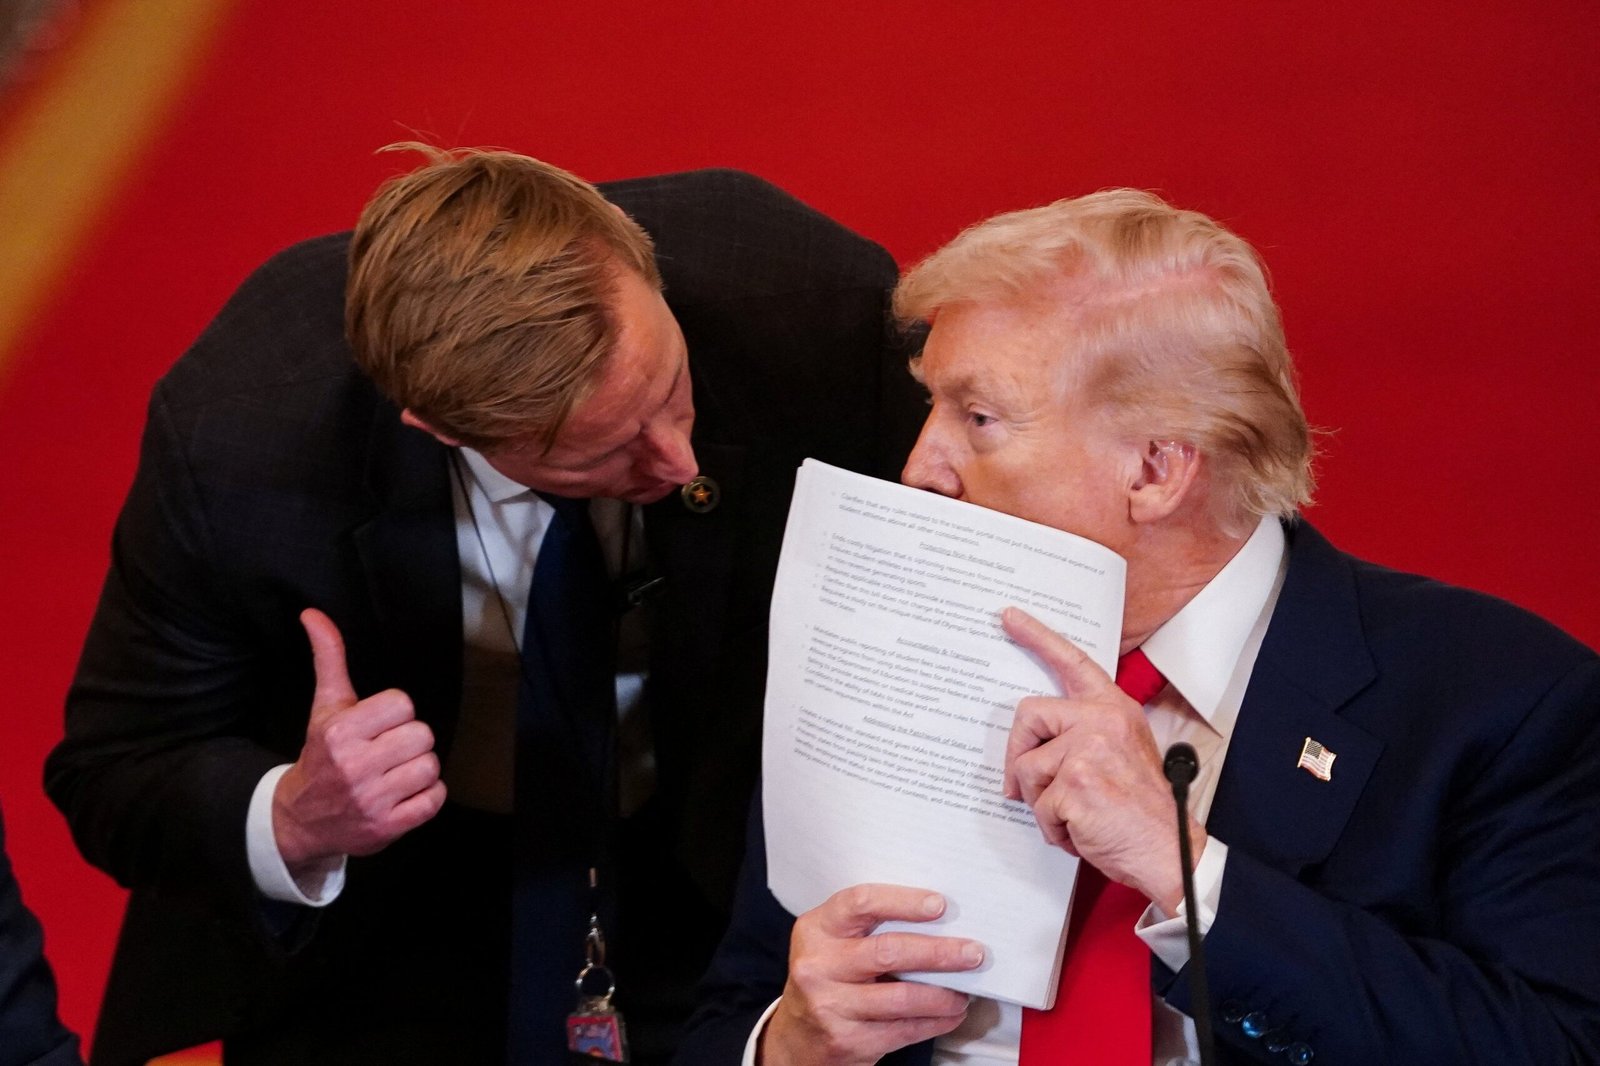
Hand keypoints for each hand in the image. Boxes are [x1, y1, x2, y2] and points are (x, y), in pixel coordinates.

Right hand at [272, 609, 446, 884]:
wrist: (300, 820)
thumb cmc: (322, 755)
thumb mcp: (325, 707)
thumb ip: (329, 658)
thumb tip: (313, 613)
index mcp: (340, 732)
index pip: (403, 704)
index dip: (395, 714)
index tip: (377, 726)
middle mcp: (355, 766)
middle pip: (422, 735)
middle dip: (409, 741)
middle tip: (386, 752)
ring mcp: (372, 799)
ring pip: (432, 766)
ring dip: (418, 770)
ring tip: (393, 774)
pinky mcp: (388, 827)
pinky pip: (435, 799)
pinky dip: (426, 797)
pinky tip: (402, 795)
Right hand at [761, 884, 981, 1065]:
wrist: (797, 1036)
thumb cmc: (829, 977)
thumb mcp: (834, 942)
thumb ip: (870, 927)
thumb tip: (940, 918)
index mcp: (816, 929)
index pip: (861, 903)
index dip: (904, 901)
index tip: (940, 905)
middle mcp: (817, 965)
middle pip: (888, 952)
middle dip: (939, 952)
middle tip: (973, 952)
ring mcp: (829, 1006)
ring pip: (902, 997)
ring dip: (944, 995)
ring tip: (965, 991)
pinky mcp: (846, 1041)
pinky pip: (903, 1029)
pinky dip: (935, 1021)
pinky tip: (951, 1014)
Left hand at [1000, 607, 1201, 913]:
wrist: (1171, 850)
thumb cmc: (1143, 809)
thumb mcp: (1120, 753)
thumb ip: (1083, 735)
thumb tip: (1033, 743)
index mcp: (1113, 709)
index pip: (1074, 661)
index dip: (1038, 637)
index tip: (1010, 617)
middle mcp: (1101, 721)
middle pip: (1029, 715)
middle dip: (1017, 753)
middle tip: (1019, 785)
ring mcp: (1088, 750)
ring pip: (1026, 768)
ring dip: (1041, 802)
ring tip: (1074, 816)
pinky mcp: (1076, 784)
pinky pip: (1038, 806)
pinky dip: (1054, 829)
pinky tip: (1081, 832)